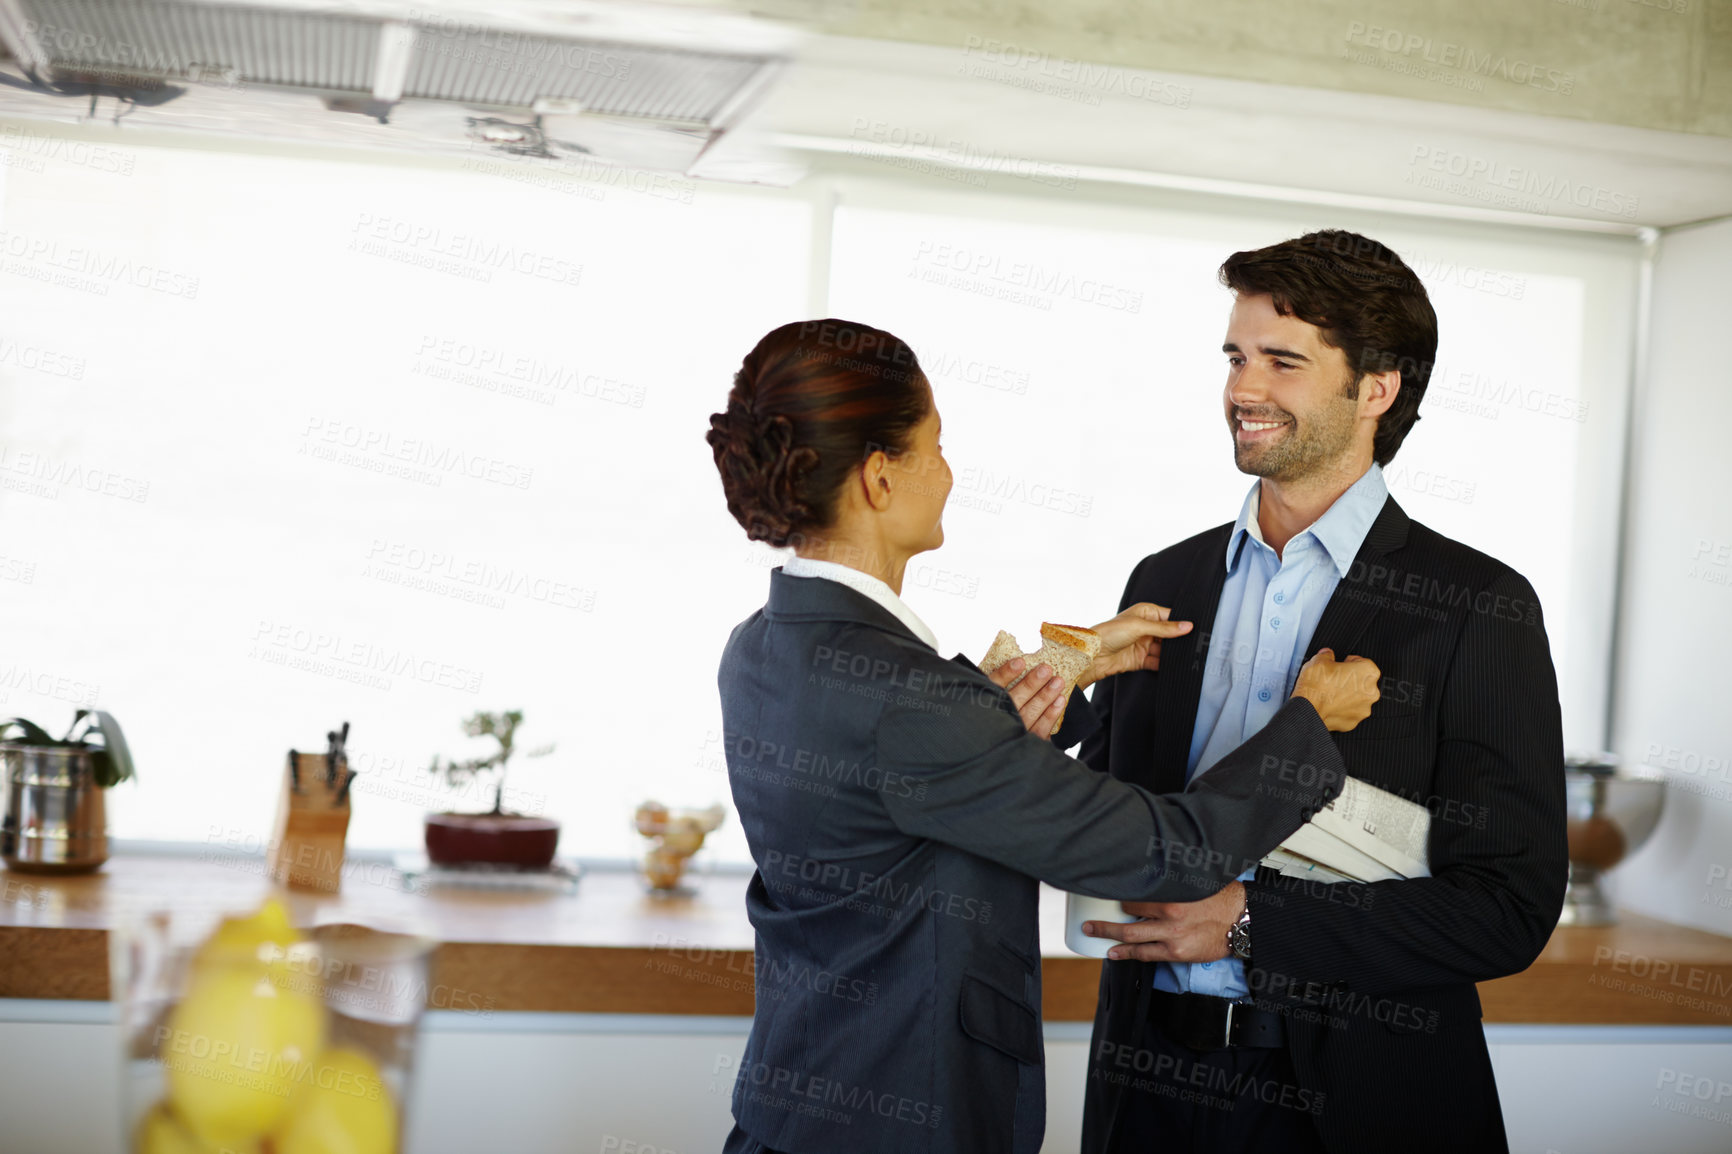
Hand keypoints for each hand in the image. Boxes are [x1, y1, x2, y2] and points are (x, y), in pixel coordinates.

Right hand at [986, 658, 1066, 737]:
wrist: (992, 744)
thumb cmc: (994, 711)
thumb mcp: (985, 694)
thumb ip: (996, 681)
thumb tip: (1019, 661)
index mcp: (982, 704)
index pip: (993, 687)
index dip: (1005, 675)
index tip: (1020, 662)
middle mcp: (997, 720)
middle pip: (1014, 700)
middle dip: (1031, 684)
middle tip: (1046, 669)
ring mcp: (1011, 733)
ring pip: (1030, 713)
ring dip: (1045, 696)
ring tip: (1058, 681)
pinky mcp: (1025, 742)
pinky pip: (1039, 730)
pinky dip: (1051, 715)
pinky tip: (1060, 700)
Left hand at [1081, 603, 1193, 688]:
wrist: (1092, 655)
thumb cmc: (1109, 633)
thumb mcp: (1139, 626)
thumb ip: (1165, 628)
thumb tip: (1187, 626)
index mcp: (1145, 613)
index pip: (1170, 616)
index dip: (1182, 623)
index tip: (1197, 630)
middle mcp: (1145, 627)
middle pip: (1169, 634)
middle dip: (1179, 640)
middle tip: (1195, 645)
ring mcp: (1143, 644)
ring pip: (1165, 649)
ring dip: (1173, 654)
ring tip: (1188, 657)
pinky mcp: (1140, 659)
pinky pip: (1157, 662)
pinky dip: (1165, 665)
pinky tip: (1174, 667)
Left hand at [1083, 882, 1245, 962]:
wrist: (1242, 921)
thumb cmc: (1220, 897)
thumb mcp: (1195, 879)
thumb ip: (1171, 878)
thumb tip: (1149, 865)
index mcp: (1172, 894)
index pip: (1134, 895)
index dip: (1117, 895)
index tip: (1104, 893)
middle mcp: (1170, 916)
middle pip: (1127, 919)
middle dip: (1103, 921)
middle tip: (1088, 921)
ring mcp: (1172, 936)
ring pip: (1132, 938)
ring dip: (1109, 937)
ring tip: (1093, 934)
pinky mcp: (1177, 953)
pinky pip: (1146, 955)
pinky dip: (1127, 954)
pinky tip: (1114, 953)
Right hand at [1291, 648, 1380, 731]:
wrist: (1307, 711)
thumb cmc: (1316, 686)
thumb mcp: (1318, 660)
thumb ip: (1327, 654)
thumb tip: (1327, 654)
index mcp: (1368, 672)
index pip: (1361, 661)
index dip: (1346, 662)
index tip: (1338, 666)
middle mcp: (1371, 691)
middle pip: (1361, 681)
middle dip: (1349, 680)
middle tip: (1332, 680)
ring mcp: (1364, 709)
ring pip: (1356, 698)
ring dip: (1346, 695)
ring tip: (1329, 693)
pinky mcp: (1354, 722)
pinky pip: (1349, 712)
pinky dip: (1341, 709)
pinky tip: (1329, 705)